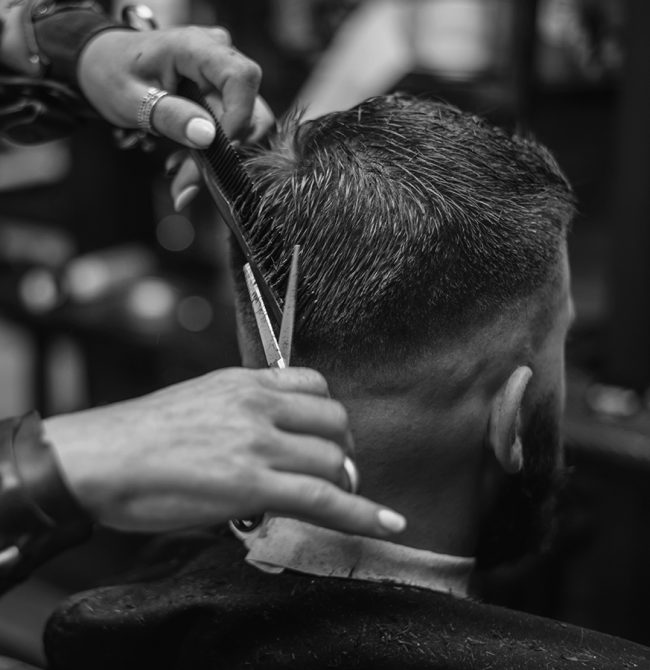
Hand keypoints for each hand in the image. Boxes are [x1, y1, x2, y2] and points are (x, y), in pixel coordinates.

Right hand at [43, 368, 405, 537]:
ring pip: (332, 460)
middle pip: (334, 422)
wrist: (98, 458)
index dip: (329, 416)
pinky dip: (362, 513)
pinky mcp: (253, 485)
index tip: (327, 435)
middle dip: (342, 449)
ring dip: (344, 482)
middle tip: (334, 471)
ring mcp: (258, 444)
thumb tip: (268, 434)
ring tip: (335, 498)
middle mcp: (258, 406)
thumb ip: (241, 410)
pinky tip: (387, 522)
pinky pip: (324, 499)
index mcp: (244, 382)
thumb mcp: (199, 401)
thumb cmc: (139, 435)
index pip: (316, 385)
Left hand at [77, 26, 274, 208]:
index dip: (238, 118)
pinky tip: (185, 162)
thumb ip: (169, 116)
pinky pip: (234, 129)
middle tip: (187, 181)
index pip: (241, 79)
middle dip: (226, 151)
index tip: (213, 150)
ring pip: (247, 125)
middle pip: (251, 108)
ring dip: (219, 157)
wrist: (107, 65)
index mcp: (195, 47)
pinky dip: (213, 153)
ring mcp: (225, 75)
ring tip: (181, 173)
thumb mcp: (131, 98)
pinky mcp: (225, 94)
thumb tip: (207, 137)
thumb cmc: (114, 73)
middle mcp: (220, 56)